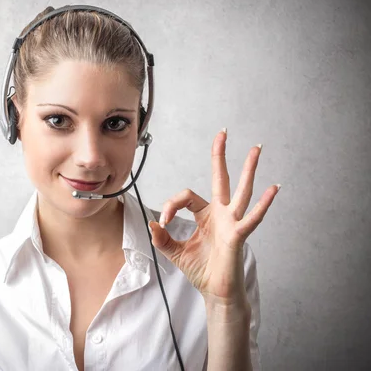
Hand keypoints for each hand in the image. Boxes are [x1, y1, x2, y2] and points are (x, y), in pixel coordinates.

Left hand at [149, 129, 279, 304]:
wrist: (215, 292)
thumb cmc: (201, 270)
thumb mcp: (175, 252)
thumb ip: (162, 238)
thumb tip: (151, 224)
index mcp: (205, 215)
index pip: (187, 196)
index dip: (171, 205)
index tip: (162, 223)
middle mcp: (220, 214)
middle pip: (221, 179)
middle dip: (220, 156)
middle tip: (222, 133)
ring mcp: (232, 223)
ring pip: (241, 191)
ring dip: (248, 170)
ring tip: (256, 149)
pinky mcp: (238, 236)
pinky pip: (252, 218)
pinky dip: (264, 204)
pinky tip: (274, 188)